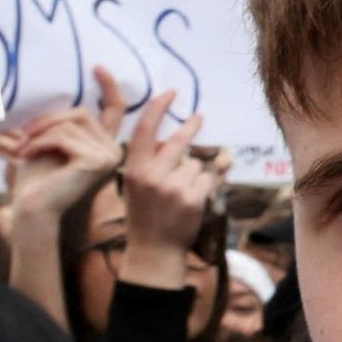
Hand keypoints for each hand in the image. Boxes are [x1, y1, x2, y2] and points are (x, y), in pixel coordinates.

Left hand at [0, 79, 120, 242]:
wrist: (32, 209)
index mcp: (102, 144)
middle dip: (49, 120)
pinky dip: (40, 143)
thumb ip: (54, 124)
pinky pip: (64, 137)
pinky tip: (25, 155)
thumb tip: (41, 94)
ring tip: (21, 150)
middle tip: (22, 134)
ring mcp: (107, 156)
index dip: (109, 87)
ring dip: (40, 134)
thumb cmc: (36, 181)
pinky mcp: (95, 161)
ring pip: (71, 124)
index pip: (114, 109)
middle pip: (82, 113)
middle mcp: (112, 150)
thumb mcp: (46, 144)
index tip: (97, 67)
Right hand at [113, 86, 215, 293]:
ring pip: (195, 163)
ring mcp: (174, 188)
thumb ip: (149, 161)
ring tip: (178, 194)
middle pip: (179, 141)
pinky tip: (190, 201)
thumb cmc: (144, 213)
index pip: (145, 131)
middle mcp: (152, 176)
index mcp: (133, 170)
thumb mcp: (136, 185)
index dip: (157, 108)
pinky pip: (207, 178)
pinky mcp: (194, 198)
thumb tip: (172, 136)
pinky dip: (203, 186)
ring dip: (193, 173)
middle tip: (198, 117)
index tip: (170, 92)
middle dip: (191, 127)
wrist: (154, 250)